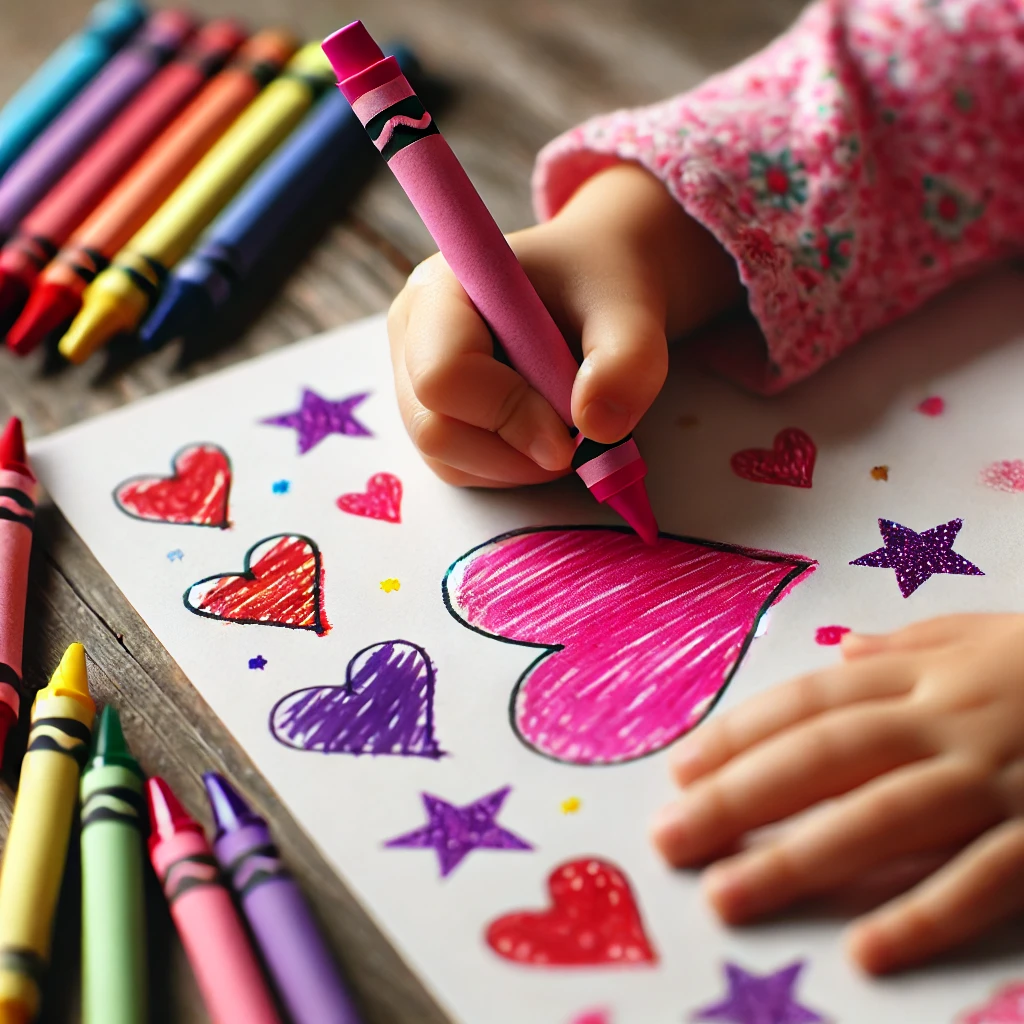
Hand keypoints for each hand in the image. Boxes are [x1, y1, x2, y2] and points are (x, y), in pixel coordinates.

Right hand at [387, 161, 740, 485]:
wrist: (599, 287)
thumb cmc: (604, 285)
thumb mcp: (632, 312)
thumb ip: (627, 361)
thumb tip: (595, 427)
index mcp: (441, 290)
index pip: (444, 375)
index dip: (507, 413)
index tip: (571, 430)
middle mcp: (411, 336)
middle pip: (434, 429)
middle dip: (513, 450)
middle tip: (575, 439)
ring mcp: (414, 381)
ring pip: (446, 459)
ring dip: (518, 465)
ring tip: (567, 427)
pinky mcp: (435, 416)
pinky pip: (459, 469)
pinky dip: (511, 468)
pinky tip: (547, 433)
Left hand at [651, 613, 1023, 973]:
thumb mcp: (985, 631)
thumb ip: (909, 643)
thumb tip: (837, 656)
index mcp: (927, 671)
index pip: (809, 702)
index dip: (739, 734)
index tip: (680, 769)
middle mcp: (949, 721)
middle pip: (823, 758)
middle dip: (737, 798)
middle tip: (667, 840)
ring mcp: (1001, 780)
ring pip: (882, 819)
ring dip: (798, 861)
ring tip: (727, 897)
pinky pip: (983, 881)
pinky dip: (923, 916)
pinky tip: (864, 952)